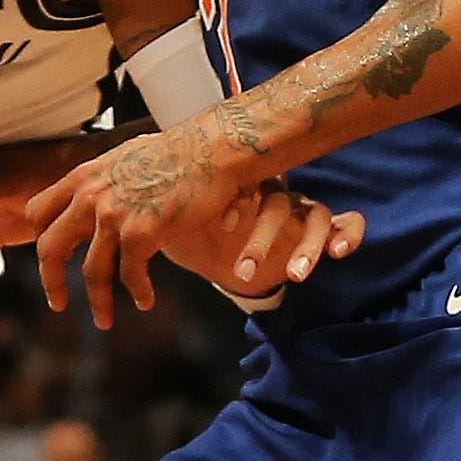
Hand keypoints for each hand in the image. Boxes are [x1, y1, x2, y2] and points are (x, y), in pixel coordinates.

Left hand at [23, 123, 255, 329]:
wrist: (213, 148)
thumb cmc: (179, 150)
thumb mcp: (125, 156)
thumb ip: (104, 179)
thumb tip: (97, 191)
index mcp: (84, 176)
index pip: (38, 211)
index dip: (40, 236)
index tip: (50, 256)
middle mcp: (90, 196)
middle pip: (50, 248)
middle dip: (51, 282)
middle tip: (58, 302)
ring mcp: (113, 215)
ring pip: (92, 272)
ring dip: (98, 302)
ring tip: (104, 320)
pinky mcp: (140, 232)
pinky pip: (130, 275)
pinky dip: (138, 292)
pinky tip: (144, 300)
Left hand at [165, 183, 365, 300]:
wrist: (227, 254)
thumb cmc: (199, 233)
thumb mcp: (177, 225)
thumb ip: (156, 220)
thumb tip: (112, 220)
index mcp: (240, 187)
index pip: (245, 184)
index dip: (236, 203)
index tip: (221, 226)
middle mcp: (274, 192)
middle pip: (276, 203)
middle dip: (263, 238)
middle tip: (243, 270)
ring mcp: (302, 208)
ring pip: (313, 216)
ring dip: (306, 246)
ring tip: (294, 276)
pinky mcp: (326, 228)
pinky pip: (348, 223)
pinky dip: (348, 234)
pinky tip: (340, 253)